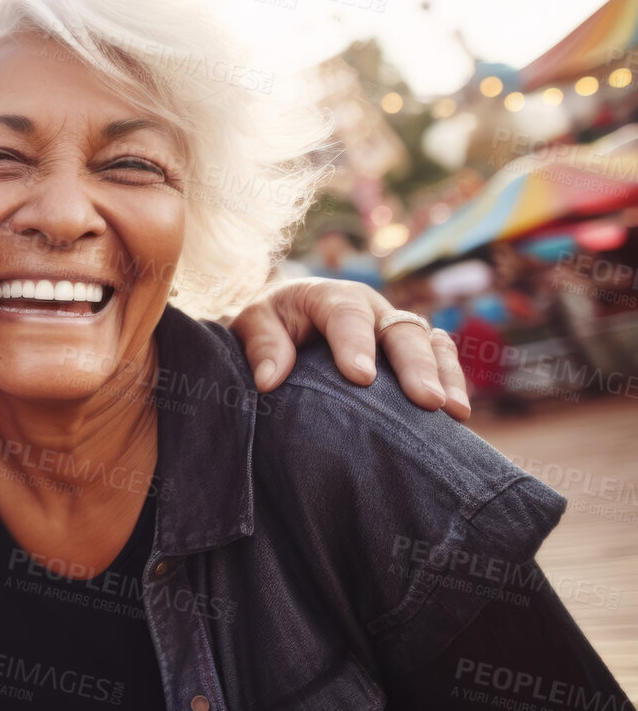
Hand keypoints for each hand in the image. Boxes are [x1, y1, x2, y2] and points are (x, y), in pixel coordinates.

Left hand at [229, 278, 470, 419]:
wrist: (283, 319)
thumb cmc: (269, 322)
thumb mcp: (252, 323)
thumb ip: (261, 345)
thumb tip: (269, 380)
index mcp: (330, 295)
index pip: (346, 315)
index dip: (356, 344)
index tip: (361, 378)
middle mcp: (371, 307)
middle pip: (399, 330)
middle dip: (415, 365)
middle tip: (427, 401)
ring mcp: (393, 327)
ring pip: (429, 342)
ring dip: (444, 374)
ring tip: (452, 411)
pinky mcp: (407, 348)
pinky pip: (439, 356)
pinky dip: (451, 379)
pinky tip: (457, 414)